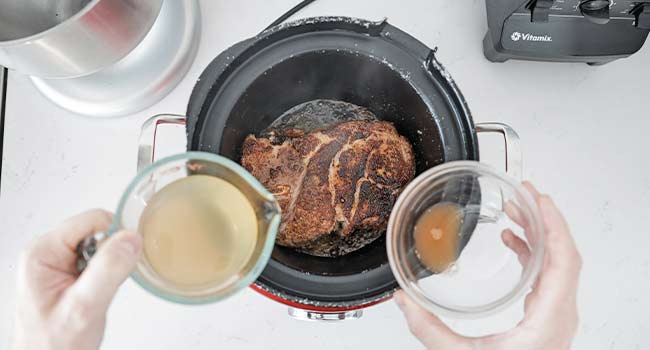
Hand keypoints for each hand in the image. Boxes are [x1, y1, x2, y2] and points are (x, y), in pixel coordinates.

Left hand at [12, 210, 142, 349]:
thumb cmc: (53, 345)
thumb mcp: (84, 307)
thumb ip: (108, 271)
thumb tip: (131, 238)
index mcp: (42, 252)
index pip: (93, 220)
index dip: (114, 238)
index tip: (118, 264)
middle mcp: (47, 253)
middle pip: (97, 231)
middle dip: (111, 257)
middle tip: (101, 288)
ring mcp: (57, 263)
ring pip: (101, 247)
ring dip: (108, 269)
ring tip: (96, 295)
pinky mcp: (68, 274)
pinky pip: (99, 262)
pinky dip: (106, 277)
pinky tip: (96, 296)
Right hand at [395, 182, 581, 349]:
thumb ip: (428, 330)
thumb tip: (402, 301)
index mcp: (548, 320)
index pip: (563, 260)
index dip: (553, 224)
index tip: (538, 198)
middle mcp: (559, 315)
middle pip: (563, 255)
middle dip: (543, 219)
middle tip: (523, 193)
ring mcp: (556, 316)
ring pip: (558, 263)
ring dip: (538, 234)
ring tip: (515, 211)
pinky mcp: (548, 317)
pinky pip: (549, 275)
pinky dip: (533, 253)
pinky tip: (514, 242)